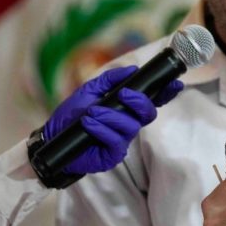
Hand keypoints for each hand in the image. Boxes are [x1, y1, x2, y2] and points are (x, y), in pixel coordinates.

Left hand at [44, 66, 182, 173]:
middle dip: (139, 102)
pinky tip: (89, 124)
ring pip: (131, 127)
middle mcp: (128, 124)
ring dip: (111, 116)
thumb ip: (109, 79)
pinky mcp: (112, 155)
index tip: (174, 84)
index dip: (165, 94)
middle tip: (123, 94)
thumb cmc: (72, 114)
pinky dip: (102, 129)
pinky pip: (116, 141)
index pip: (152, 101)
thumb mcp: (89, 90)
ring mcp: (122, 141)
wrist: (52, 136)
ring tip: (92, 113)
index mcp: (126, 109)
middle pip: (149, 114)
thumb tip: (131, 69)